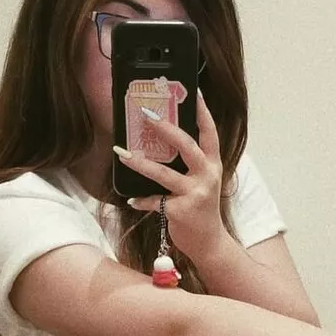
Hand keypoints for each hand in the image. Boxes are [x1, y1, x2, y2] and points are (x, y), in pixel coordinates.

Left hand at [115, 92, 228, 263]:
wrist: (209, 243)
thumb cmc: (201, 210)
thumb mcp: (203, 183)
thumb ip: (191, 165)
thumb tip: (164, 141)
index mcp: (213, 166)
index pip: (210, 133)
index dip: (202, 112)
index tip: (194, 91)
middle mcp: (207, 177)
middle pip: (187, 146)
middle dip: (166, 128)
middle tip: (146, 115)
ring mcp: (194, 194)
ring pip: (164, 174)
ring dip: (141, 163)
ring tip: (122, 154)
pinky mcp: (179, 211)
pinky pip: (154, 202)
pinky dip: (141, 201)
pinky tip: (131, 200)